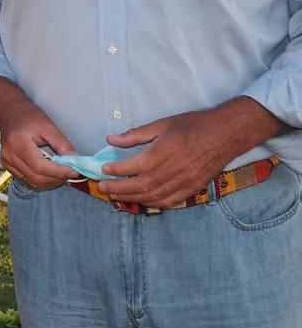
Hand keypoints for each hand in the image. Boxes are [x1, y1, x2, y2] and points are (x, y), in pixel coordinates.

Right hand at [0, 77, 76, 190]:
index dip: (59, 172)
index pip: (40, 166)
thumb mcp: (48, 126)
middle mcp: (9, 155)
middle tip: (72, 172)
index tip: (75, 171)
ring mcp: (7, 162)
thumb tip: (75, 160)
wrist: (9, 113)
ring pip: (33, 182)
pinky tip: (51, 171)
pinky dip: (43, 179)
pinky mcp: (8, 166)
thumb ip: (62, 144)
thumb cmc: (28, 116)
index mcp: (18, 142)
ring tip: (63, 171)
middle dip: (58, 178)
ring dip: (51, 181)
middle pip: (37, 177)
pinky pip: (28, 180)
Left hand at [100, 99, 285, 207]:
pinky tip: (141, 200)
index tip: (103, 170)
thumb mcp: (162, 124)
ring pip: (153, 196)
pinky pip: (170, 201)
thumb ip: (136, 135)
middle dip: (119, 189)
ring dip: (132, 198)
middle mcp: (174, 170)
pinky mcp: (193, 189)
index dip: (116, 170)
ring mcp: (185, 182)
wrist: (226, 134)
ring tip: (116, 196)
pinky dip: (153, 203)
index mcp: (164, 152)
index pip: (134, 167)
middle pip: (141, 186)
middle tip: (102, 187)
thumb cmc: (193, 125)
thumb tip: (111, 139)